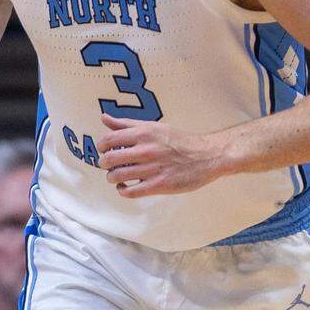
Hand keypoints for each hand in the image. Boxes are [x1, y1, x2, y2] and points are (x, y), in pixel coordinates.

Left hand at [96, 114, 227, 197]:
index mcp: (144, 132)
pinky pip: (129, 192)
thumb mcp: (154, 126)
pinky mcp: (158, 185)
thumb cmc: (180, 140)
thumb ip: (127, 124)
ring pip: (116, 177)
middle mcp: (146, 149)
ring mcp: (152, 168)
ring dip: (113, 178)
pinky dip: (123, 190)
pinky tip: (127, 186)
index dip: (101, 147)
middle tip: (111, 164)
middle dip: (105, 163)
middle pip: (108, 160)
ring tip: (119, 175)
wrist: (207, 155)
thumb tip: (104, 118)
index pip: (108, 140)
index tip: (106, 150)